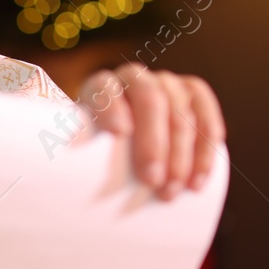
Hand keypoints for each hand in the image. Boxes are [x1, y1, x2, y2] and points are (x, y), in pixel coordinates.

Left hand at [78, 64, 224, 199]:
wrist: (125, 150)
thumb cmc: (98, 157)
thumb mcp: (81, 154)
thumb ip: (73, 160)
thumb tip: (62, 184)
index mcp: (100, 87)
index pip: (104, 86)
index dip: (111, 106)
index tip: (118, 133)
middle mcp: (133, 79)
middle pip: (148, 97)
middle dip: (153, 140)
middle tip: (152, 180)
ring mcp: (166, 82)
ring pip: (179, 105)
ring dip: (182, 150)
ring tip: (175, 189)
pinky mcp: (192, 92)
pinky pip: (205, 107)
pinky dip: (206, 142)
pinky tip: (202, 172)